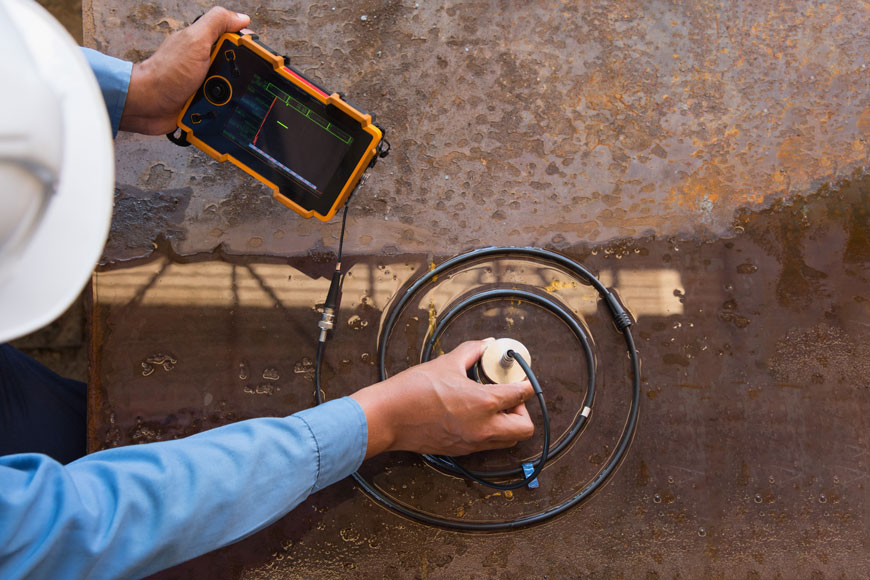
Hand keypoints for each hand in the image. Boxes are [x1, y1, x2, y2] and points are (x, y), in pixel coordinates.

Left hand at [119, 7, 250, 134]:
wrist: (147, 104)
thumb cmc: (166, 73)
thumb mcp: (195, 41)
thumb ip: (217, 23)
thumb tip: (241, 17)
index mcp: (206, 44)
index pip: (238, 43)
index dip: (247, 50)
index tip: (252, 58)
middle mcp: (207, 63)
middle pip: (239, 70)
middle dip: (239, 80)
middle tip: (225, 80)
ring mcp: (205, 84)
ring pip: (233, 93)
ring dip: (230, 100)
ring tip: (215, 100)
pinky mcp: (203, 104)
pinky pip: (223, 110)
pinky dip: (221, 113)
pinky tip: (214, 112)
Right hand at [350, 340, 535, 458]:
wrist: (388, 417)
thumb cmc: (414, 389)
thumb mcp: (446, 363)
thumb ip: (471, 351)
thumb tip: (486, 345)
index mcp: (484, 403)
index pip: (521, 395)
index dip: (526, 384)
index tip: (520, 377)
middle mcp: (484, 427)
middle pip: (524, 428)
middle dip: (522, 411)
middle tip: (508, 397)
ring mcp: (473, 443)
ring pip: (508, 440)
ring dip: (508, 424)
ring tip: (492, 407)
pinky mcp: (461, 451)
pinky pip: (488, 445)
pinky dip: (490, 432)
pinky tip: (474, 416)